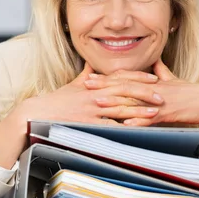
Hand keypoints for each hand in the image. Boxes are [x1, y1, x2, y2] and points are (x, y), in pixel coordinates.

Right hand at [19, 63, 162, 125]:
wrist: (36, 114)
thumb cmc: (56, 101)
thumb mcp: (73, 86)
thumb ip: (87, 76)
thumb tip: (92, 66)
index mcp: (94, 86)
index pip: (121, 79)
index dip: (139, 79)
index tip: (153, 79)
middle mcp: (95, 96)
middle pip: (125, 92)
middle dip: (145, 94)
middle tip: (162, 96)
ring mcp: (92, 111)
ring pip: (121, 109)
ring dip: (140, 111)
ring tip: (155, 113)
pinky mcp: (87, 125)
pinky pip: (109, 128)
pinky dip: (123, 129)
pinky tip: (137, 131)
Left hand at [84, 60, 198, 154]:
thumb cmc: (192, 92)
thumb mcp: (173, 80)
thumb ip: (162, 72)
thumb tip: (155, 63)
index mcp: (152, 81)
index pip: (126, 77)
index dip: (107, 77)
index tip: (91, 76)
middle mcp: (153, 88)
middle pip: (124, 85)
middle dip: (104, 86)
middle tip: (85, 86)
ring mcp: (159, 100)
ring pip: (133, 100)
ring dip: (115, 102)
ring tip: (98, 104)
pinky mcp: (168, 112)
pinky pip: (149, 117)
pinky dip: (136, 121)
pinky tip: (124, 124)